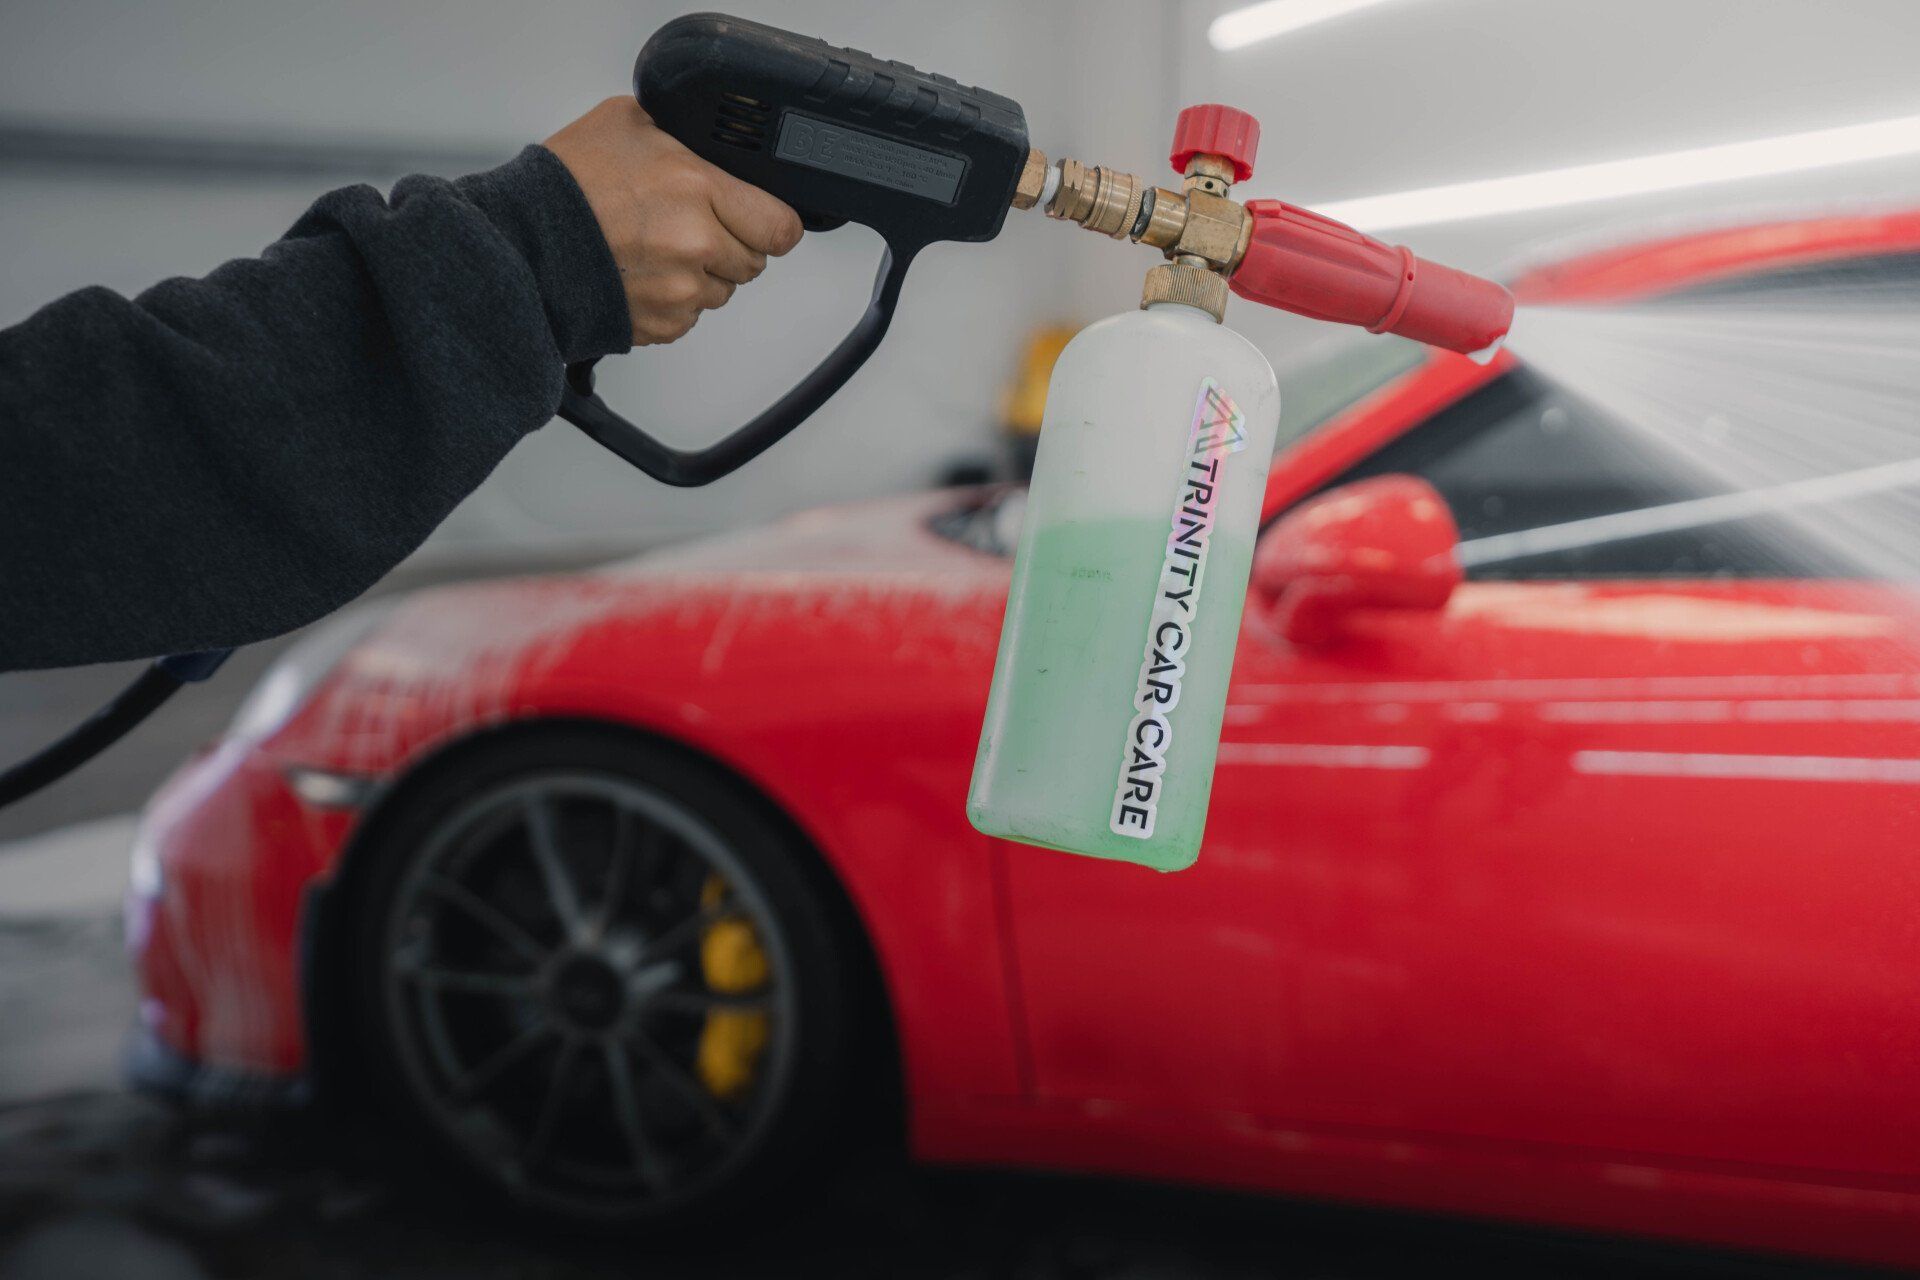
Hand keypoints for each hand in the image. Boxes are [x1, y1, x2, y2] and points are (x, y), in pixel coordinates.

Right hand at [545, 97, 803, 345]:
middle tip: (691, 227)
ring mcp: (681, 290)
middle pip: (754, 262)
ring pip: (722, 291)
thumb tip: (712, 141)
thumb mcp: (628, 122)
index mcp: (696, 188)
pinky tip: (641, 274)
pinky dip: (674, 300)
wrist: (520, 243)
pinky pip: (690, 316)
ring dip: (702, 274)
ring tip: (657, 249)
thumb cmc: (566, 183)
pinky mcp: (663, 324)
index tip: (762, 220)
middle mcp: (695, 244)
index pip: (781, 227)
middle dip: (731, 244)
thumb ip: (682, 132)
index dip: (773, 224)